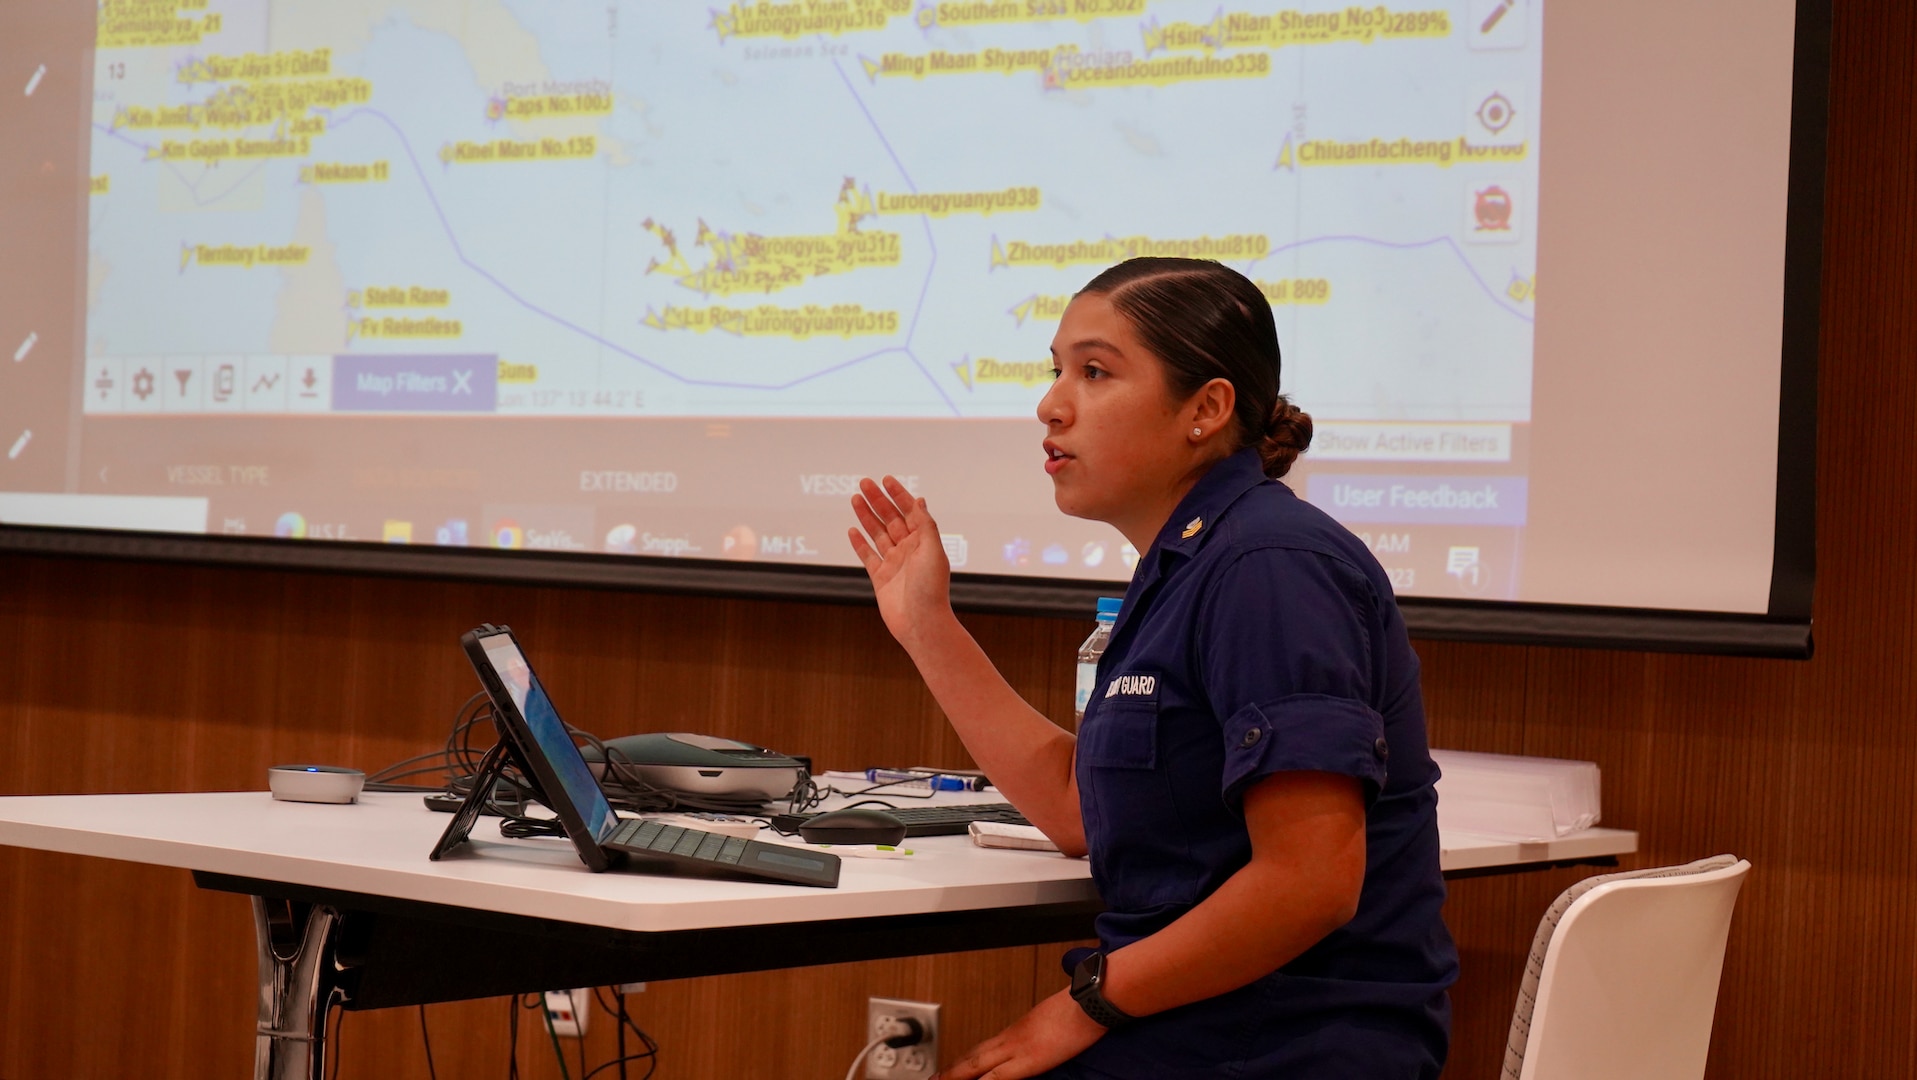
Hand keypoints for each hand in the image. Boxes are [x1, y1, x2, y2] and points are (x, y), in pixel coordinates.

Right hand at [848, 476, 952, 651]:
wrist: (921, 622)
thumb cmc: (931, 588)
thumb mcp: (932, 550)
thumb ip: (925, 524)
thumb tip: (920, 500)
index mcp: (924, 542)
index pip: (910, 511)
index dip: (898, 495)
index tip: (885, 480)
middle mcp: (909, 550)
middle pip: (891, 519)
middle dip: (878, 500)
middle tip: (864, 483)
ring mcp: (894, 563)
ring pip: (878, 534)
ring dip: (867, 516)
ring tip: (855, 498)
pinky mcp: (881, 578)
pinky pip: (868, 556)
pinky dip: (860, 543)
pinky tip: (852, 530)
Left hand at [935, 989, 1107, 1079]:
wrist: (1092, 999)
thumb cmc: (1081, 1007)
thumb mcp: (1055, 1019)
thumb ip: (1041, 1033)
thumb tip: (1040, 1042)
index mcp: (1018, 1029)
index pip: (985, 1049)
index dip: (965, 1060)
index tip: (953, 1067)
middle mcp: (1012, 1037)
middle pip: (974, 1057)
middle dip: (952, 1070)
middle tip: (934, 1078)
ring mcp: (1017, 1047)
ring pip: (976, 1065)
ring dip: (956, 1075)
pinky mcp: (1028, 1059)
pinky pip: (997, 1077)